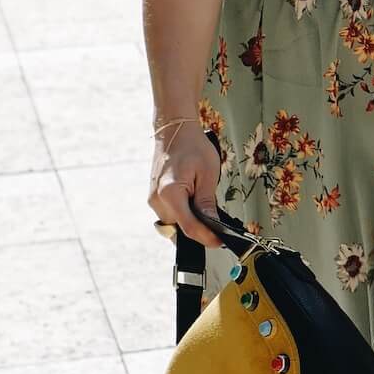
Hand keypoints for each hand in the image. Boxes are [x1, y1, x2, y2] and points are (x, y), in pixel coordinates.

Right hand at [148, 123, 222, 247]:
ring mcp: (153, 200)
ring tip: (210, 222)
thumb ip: (207, 203)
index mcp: (169, 194)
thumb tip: (213, 225)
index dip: (206, 238)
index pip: (189, 227)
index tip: (220, 243)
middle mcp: (157, 200)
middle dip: (199, 234)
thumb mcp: (207, 174)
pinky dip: (183, 216)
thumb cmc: (192, 146)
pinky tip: (197, 211)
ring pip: (173, 225)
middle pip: (179, 230)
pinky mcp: (155, 197)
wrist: (175, 131)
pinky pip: (170, 215)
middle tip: (219, 234)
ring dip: (190, 225)